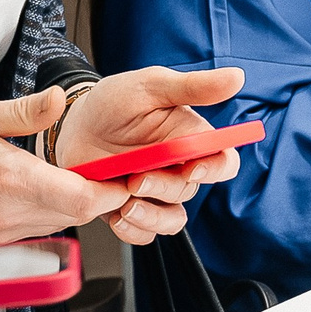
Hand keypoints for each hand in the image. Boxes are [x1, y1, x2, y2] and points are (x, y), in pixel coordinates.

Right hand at [0, 89, 129, 246]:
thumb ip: (23, 112)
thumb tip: (60, 101)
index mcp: (8, 179)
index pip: (82, 199)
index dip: (113, 188)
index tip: (125, 169)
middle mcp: (7, 215)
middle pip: (79, 216)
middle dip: (102, 195)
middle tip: (112, 168)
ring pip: (60, 225)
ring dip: (75, 204)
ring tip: (79, 174)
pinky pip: (35, 230)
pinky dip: (49, 212)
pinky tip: (43, 188)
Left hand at [52, 66, 246, 244]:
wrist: (73, 124)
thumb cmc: (114, 101)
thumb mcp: (151, 86)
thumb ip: (194, 87)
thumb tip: (237, 77)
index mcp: (190, 139)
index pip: (222, 162)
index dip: (215, 170)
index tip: (193, 169)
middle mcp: (177, 169)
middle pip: (190, 191)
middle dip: (165, 188)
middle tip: (137, 179)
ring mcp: (154, 193)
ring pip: (171, 221)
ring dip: (151, 217)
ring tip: (125, 203)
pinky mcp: (129, 209)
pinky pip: (143, 234)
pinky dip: (131, 230)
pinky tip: (115, 214)